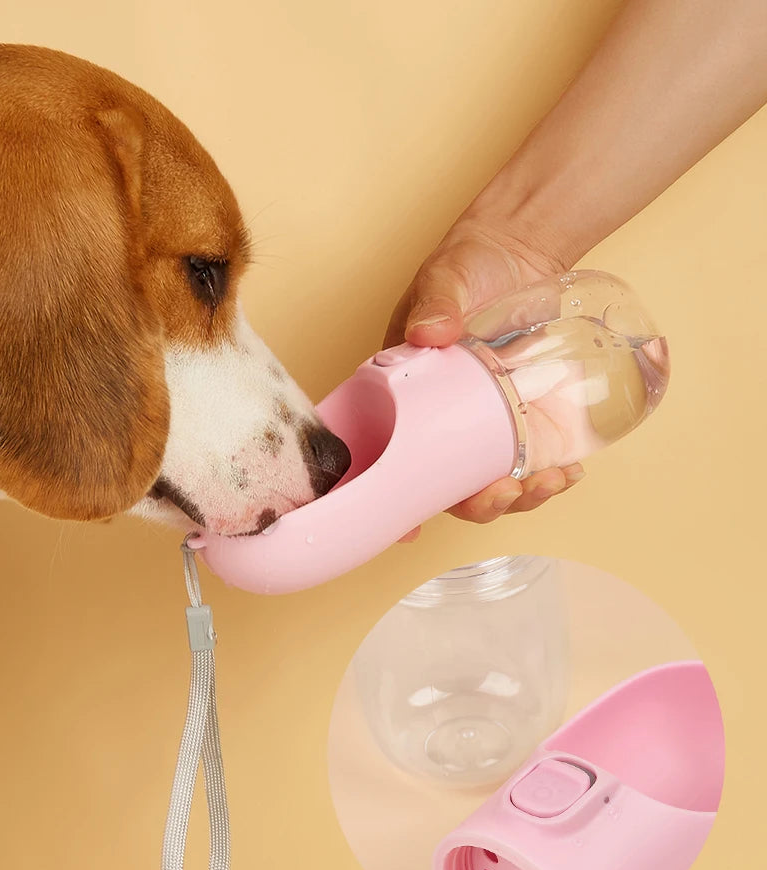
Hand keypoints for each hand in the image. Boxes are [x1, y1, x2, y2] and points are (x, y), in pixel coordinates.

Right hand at [384, 217, 584, 525]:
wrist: (519, 248)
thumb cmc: (467, 265)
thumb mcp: (444, 278)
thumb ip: (436, 302)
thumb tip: (429, 333)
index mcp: (406, 398)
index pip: (391, 458)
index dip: (397, 502)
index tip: (410, 530)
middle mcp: (441, 421)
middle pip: (448, 485)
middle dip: (476, 504)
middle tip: (502, 492)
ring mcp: (486, 423)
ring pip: (492, 480)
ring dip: (518, 497)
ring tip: (547, 483)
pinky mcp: (527, 416)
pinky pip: (532, 458)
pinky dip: (550, 476)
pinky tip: (569, 472)